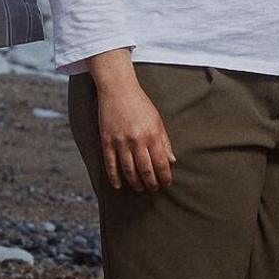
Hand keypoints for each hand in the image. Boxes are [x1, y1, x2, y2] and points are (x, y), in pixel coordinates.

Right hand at [91, 57, 173, 191]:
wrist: (118, 89)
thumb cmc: (140, 104)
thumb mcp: (157, 120)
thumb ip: (164, 141)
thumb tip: (171, 161)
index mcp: (152, 134)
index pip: (161, 163)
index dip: (165, 177)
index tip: (166, 183)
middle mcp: (137, 140)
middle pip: (146, 170)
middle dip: (151, 183)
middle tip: (153, 189)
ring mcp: (121, 141)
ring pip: (129, 170)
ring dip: (135, 183)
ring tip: (139, 188)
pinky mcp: (107, 141)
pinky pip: (110, 164)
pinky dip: (114, 177)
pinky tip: (118, 185)